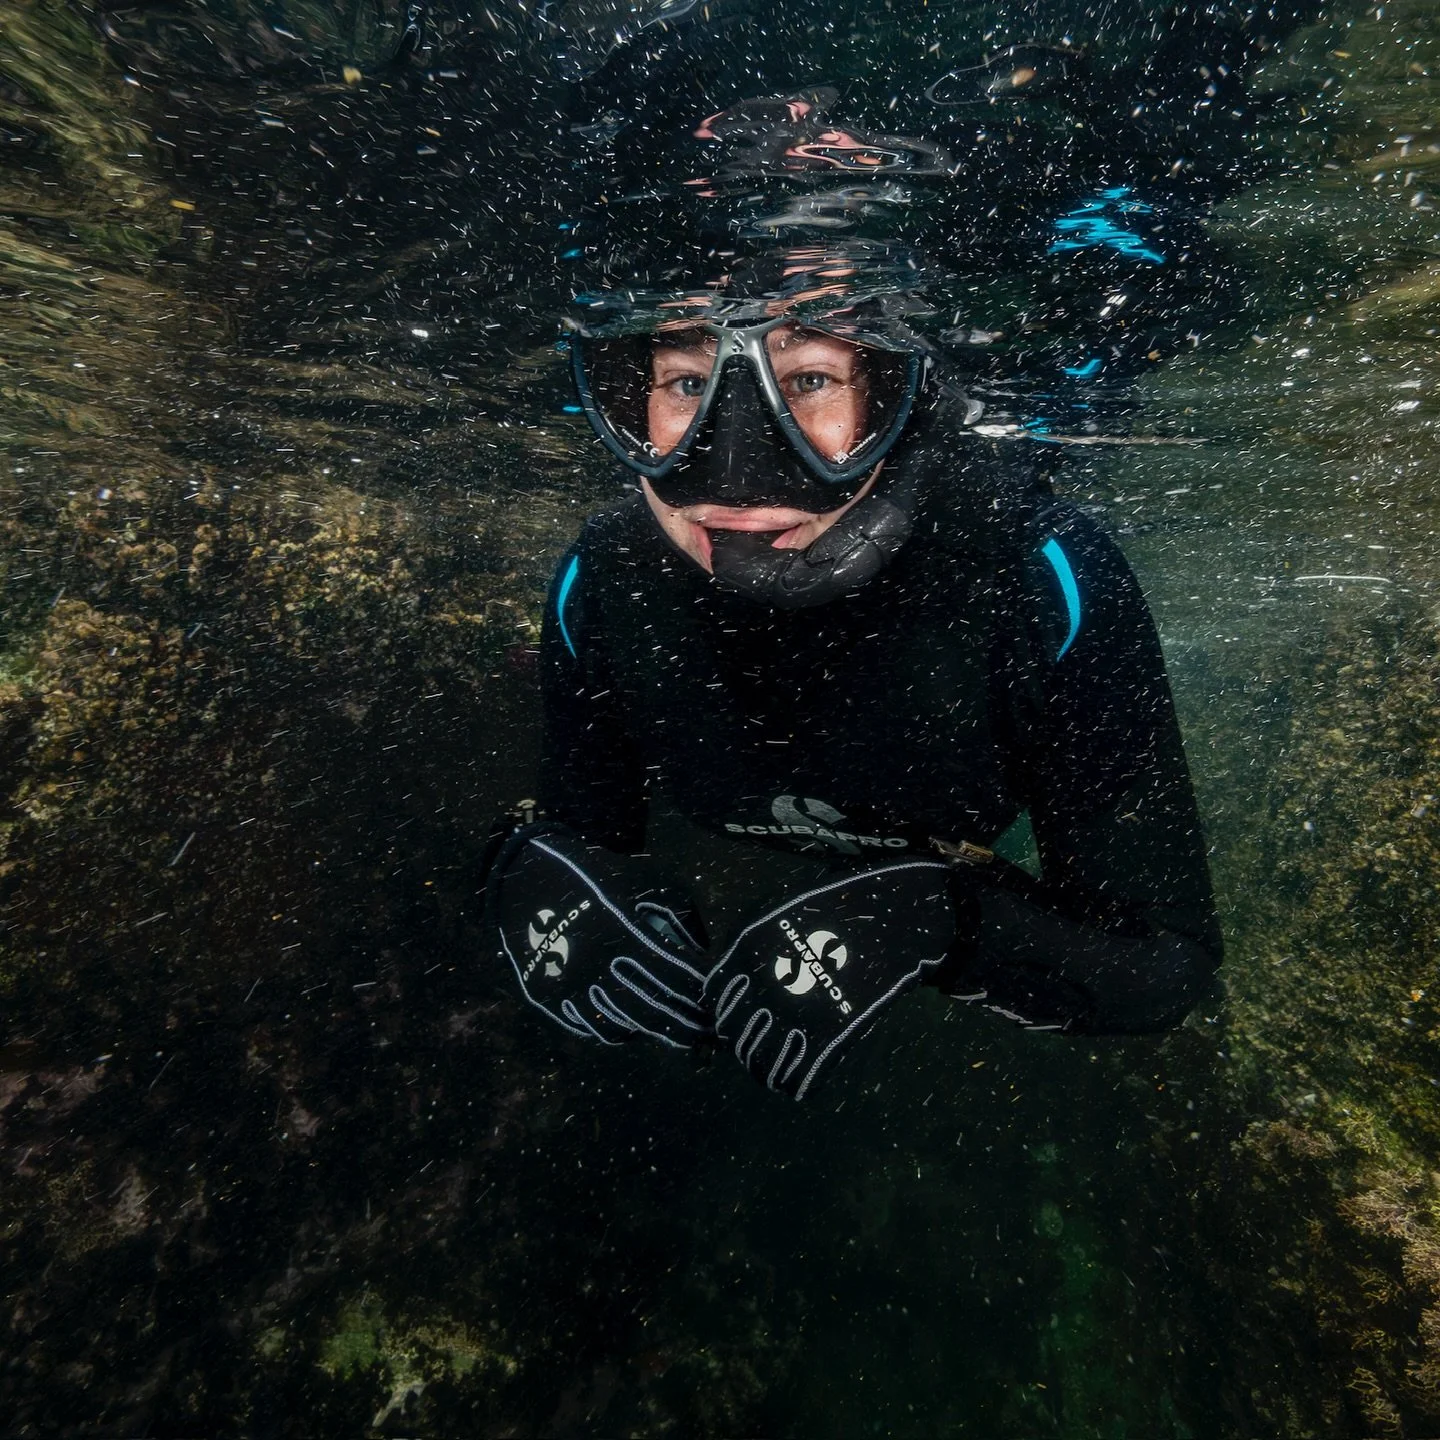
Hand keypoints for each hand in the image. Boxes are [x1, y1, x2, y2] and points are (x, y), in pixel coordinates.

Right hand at [487, 822, 709, 1047]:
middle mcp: (597, 967)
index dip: (701, 994)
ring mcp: (569, 988)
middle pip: (654, 1012)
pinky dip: (616, 1029)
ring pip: (623, 1027)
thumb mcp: (645, 880)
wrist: (528, 877)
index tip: (716, 999)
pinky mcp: (549, 998)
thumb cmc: (596, 875)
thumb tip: (702, 952)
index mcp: (625, 934)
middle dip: (687, 1025)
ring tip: (672, 1027)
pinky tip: (633, 1021)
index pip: (677, 979)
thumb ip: (678, 915)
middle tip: (706, 1029)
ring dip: (652, 1031)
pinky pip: (590, 1027)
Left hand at [704, 860, 962, 1097]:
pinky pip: (796, 1079)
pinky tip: (800, 1072)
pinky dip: (793, 1082)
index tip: (738, 1014)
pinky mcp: (826, 1039)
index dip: (725, 1011)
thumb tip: (733, 983)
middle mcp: (762, 989)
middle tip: (761, 1039)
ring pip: (758, 1064)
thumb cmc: (835, 911)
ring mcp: (793, 1018)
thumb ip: (753, 949)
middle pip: (733, 1037)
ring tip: (778, 1060)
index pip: (715, 1002)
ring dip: (764, 1066)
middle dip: (743, 1041)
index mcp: (747, 956)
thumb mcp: (779, 917)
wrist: (888, 920)